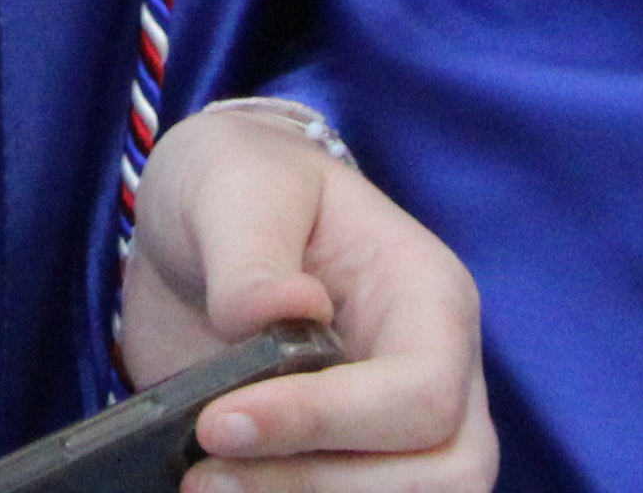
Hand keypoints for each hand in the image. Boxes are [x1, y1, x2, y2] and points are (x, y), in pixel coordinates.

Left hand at [121, 103, 494, 486]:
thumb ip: (252, 255)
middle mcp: (437, 376)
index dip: (329, 421)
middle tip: (208, 471)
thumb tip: (288, 311)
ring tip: (206, 485)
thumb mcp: (231, 184)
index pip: (422, 393)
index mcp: (429, 298)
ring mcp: (400, 431)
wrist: (201, 222)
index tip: (222, 421)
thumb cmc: (236, 181)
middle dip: (322, 487)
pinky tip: (228, 490)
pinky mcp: (353, 463)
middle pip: (441, 477)